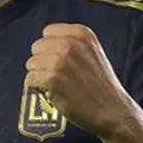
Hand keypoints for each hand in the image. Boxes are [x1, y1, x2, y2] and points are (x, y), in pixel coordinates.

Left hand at [25, 24, 134, 138]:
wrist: (112, 110)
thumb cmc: (101, 85)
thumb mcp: (93, 52)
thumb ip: (71, 43)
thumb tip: (44, 44)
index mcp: (80, 33)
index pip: (48, 32)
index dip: (51, 47)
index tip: (60, 60)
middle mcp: (69, 43)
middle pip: (37, 47)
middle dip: (43, 61)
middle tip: (58, 75)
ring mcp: (59, 61)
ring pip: (31, 64)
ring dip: (40, 75)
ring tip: (58, 85)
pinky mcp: (51, 79)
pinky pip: (30, 79)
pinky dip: (38, 88)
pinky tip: (53, 92)